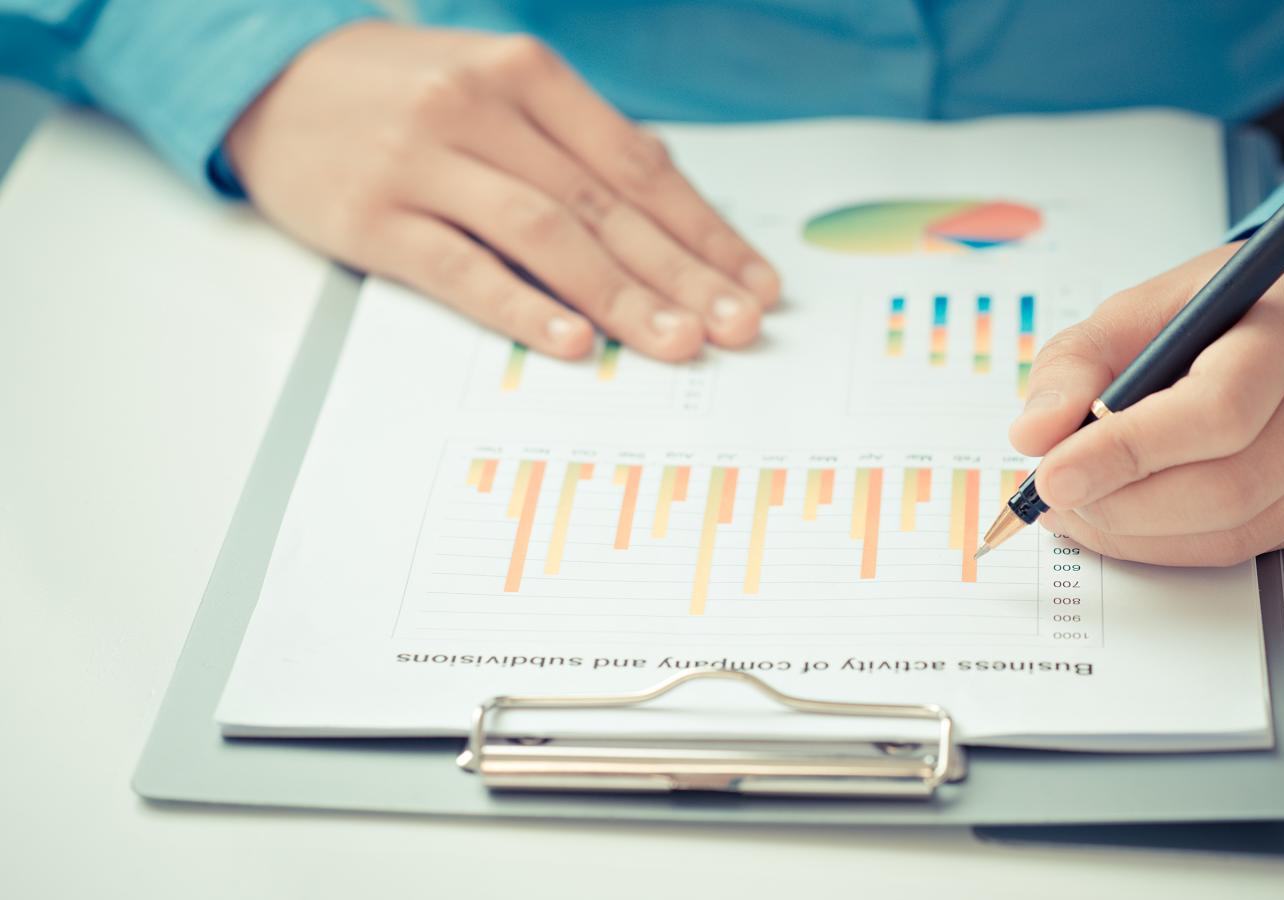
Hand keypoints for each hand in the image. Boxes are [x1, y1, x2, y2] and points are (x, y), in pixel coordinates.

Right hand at [225, 22, 780, 360]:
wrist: (270, 77)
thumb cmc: (405, 91)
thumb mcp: (497, 86)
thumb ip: (578, 141)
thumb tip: (673, 206)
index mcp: (526, 75)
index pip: (638, 166)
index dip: (704, 231)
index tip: (754, 283)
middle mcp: (481, 110)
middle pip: (604, 206)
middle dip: (683, 274)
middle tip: (738, 328)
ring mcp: (423, 163)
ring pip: (545, 236)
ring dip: (620, 296)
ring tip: (676, 343)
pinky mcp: (373, 218)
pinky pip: (460, 268)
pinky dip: (521, 307)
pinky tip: (573, 341)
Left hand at [1010, 237, 1283, 565]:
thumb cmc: (1229, 311)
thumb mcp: (1145, 307)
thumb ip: (1078, 363)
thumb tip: (1035, 435)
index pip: (1219, 406)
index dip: (1129, 451)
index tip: (1054, 474)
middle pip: (1234, 482)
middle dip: (1127, 506)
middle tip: (1061, 501)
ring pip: (1245, 528)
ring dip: (1145, 535)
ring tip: (1087, 511)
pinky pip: (1262, 545)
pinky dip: (1184, 544)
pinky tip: (1142, 519)